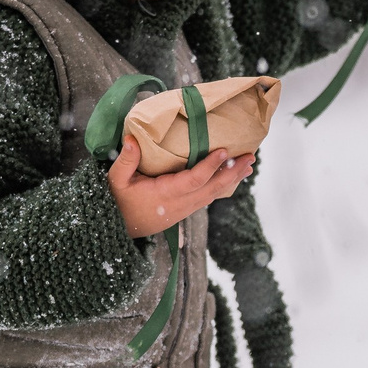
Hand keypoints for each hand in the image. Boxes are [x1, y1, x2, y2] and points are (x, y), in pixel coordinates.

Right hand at [107, 146, 252, 239]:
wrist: (118, 229)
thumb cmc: (117, 201)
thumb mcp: (116, 180)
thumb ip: (125, 160)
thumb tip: (132, 139)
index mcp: (165, 193)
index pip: (194, 180)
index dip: (211, 166)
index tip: (225, 151)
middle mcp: (180, 203)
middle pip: (213, 188)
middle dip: (233, 173)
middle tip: (251, 157)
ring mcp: (185, 208)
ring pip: (214, 194)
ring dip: (232, 179)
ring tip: (249, 166)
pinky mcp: (186, 210)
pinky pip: (209, 197)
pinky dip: (223, 186)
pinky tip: (232, 177)